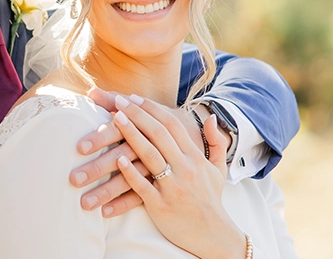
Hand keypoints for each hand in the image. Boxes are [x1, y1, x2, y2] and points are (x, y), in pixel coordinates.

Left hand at [112, 94, 243, 258]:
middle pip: (159, 134)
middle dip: (137, 114)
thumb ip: (216, 142)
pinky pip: (143, 186)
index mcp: (196, 158)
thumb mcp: (218, 169)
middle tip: (118, 101)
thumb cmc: (211, 199)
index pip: (172, 125)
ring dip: (131, 134)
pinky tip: (118, 159)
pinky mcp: (162, 206)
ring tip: (114, 118)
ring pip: (150, 155)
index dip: (152, 109)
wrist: (214, 235)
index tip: (133, 98)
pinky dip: (131, 172)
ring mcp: (174, 187)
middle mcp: (185, 169)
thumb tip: (211, 117)